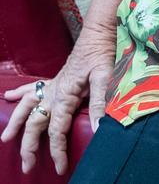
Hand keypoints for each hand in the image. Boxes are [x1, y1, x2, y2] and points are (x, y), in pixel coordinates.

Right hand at [0, 24, 114, 175]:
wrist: (97, 34)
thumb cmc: (102, 53)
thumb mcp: (104, 77)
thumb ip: (100, 102)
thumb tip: (99, 127)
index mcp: (65, 96)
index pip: (57, 130)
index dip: (57, 150)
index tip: (59, 167)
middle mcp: (54, 92)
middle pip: (35, 123)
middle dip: (29, 146)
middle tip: (27, 166)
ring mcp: (52, 85)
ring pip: (27, 107)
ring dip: (16, 123)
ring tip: (5, 138)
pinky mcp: (55, 79)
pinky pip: (32, 88)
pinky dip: (19, 93)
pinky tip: (8, 97)